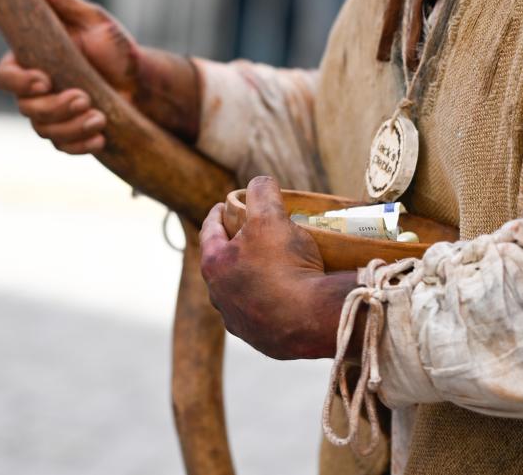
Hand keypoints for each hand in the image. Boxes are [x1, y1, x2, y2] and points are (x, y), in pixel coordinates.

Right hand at [0, 0, 140, 154]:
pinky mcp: (70, 132)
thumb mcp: (91, 19)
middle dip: (54, 107)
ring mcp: (51, 114)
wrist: (141, 79)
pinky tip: (100, 137)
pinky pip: (63, 147)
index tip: (45, 79)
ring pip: (43, 130)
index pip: (4, 77)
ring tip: (99, 116)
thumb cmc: (114, 46)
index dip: (18, 82)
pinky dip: (79, 145)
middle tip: (84, 97)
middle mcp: (36, 90)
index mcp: (32, 61)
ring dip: (70, 127)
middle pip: (25, 108)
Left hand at [199, 176, 357, 359]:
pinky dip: (271, 300)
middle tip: (254, 232)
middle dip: (235, 246)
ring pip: (241, 291)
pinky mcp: (261, 340)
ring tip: (274, 264)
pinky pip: (263, 313)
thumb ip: (261, 192)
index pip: (210, 231)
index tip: (226, 204)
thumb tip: (259, 183)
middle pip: (224, 263)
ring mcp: (239, 322)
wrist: (312, 319)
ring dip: (252, 276)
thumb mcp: (271, 216)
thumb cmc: (285, 265)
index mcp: (214, 266)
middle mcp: (219, 297)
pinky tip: (288, 294)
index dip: (218, 213)